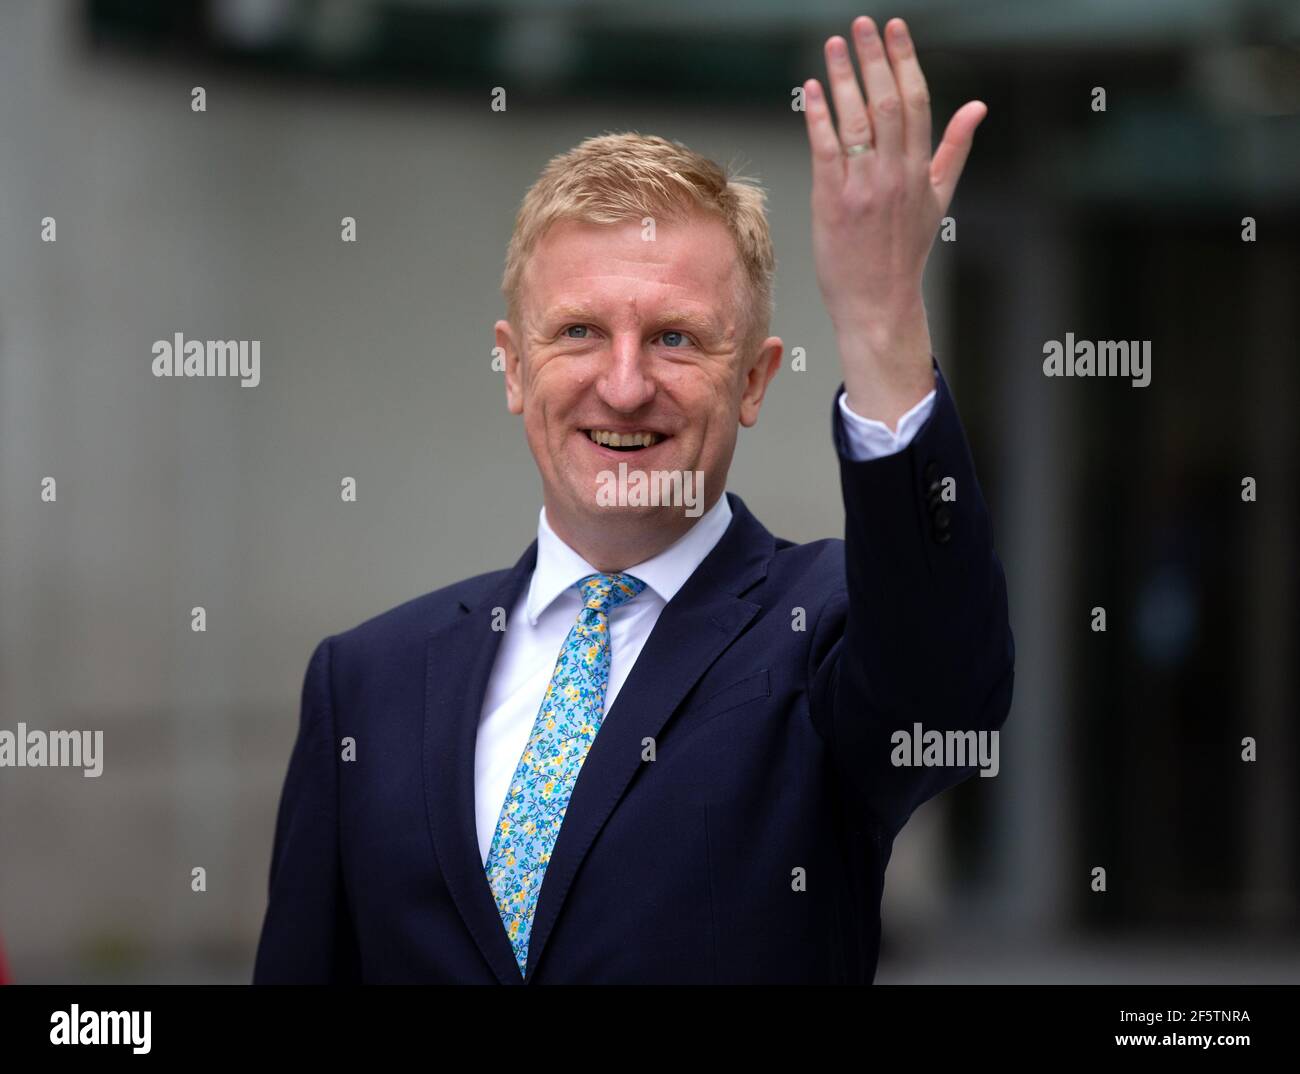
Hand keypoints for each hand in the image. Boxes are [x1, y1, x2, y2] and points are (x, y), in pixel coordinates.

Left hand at [802, 15, 985, 424]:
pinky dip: (820, 117)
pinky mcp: (834, 203)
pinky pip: (826, 151)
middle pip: (887, 102)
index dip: (904, 60)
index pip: (916, 101)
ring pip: (857, 121)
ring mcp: (865, 188)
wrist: (879, 302)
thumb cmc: (904, 253)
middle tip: (861, 24)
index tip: (893, 28)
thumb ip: (955, 149)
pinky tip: (812, 89)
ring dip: (843, 77)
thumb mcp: (938, 200)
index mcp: (921, 170)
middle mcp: (896, 174)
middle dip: (874, 58)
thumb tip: (977, 106)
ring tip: (833, 45)